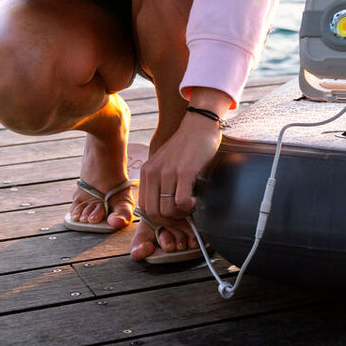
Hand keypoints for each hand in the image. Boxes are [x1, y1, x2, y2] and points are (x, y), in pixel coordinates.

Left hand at [133, 101, 225, 256]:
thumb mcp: (165, 163)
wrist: (200, 124)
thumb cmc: (186, 147)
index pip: (145, 209)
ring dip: (181, 214)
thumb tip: (163, 208)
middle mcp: (153, 173)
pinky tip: (195, 200)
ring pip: (168, 210)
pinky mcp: (185, 172)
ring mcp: (168, 172)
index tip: (173, 215)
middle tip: (183, 214)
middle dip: (170, 221)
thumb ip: (160, 182)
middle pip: (154, 213)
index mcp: (147, 172)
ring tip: (190, 206)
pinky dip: (189, 207)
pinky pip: (181, 201)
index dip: (160, 219)